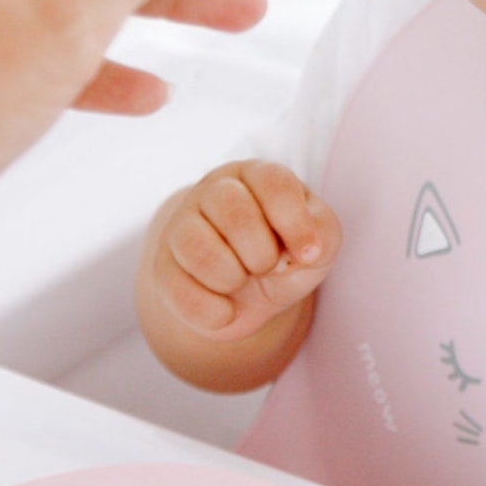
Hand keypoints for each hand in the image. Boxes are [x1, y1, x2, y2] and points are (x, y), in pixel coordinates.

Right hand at [145, 160, 340, 342]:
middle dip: (261, 254)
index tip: (308, 255)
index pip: (273, 182)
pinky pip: (178, 289)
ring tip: (241, 281)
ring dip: (231, 278)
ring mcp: (182, 224)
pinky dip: (212, 311)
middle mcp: (215, 189)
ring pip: (198, 247)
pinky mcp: (162, 264)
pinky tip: (226, 310)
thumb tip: (302, 249)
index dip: (294, 223)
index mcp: (257, 175)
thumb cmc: (286, 257)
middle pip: (233, 211)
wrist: (246, 295)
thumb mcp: (318, 244)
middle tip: (266, 267)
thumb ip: (323, 234)